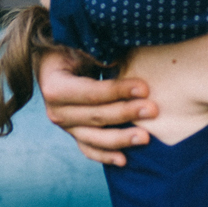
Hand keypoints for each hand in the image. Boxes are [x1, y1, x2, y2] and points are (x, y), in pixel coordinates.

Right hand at [38, 49, 158, 165]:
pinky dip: (105, 156)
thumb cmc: (71, 47)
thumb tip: (122, 57)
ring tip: (145, 138)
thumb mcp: (80, 45)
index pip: (91, 92)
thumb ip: (98, 53)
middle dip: (127, 113)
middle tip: (153, 110)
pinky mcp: (74, 133)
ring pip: (94, 138)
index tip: (144, 88)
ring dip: (121, 139)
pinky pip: (89, 149)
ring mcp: (65, 126)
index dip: (118, 91)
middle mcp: (56, 111)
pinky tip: (124, 160)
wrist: (54, 62)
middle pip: (96, 116)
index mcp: (55, 86)